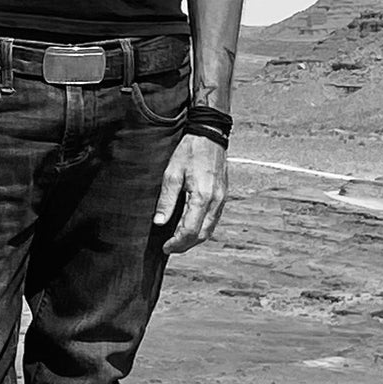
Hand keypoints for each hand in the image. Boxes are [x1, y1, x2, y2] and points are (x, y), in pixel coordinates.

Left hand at [154, 134, 228, 254]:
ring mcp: (221, 199)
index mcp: (202, 197)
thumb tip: (159, 222)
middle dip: (185, 245)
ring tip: (178, 240)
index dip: (177, 243)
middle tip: (170, 248)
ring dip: (194, 239)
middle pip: (202, 234)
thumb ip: (167, 200)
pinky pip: (213, 220)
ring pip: (210, 229)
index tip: (165, 247)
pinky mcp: (222, 196)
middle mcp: (215, 201)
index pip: (190, 230)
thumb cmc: (189, 151)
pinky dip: (201, 228)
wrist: (210, 136)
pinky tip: (190, 226)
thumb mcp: (172, 173)